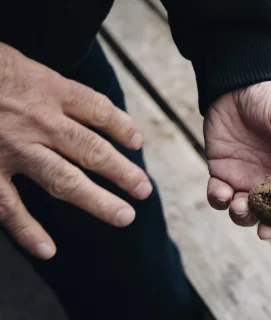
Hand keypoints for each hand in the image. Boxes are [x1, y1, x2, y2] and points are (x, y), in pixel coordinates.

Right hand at [0, 43, 151, 259]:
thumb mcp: (22, 64)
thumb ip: (50, 86)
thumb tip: (79, 104)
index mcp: (50, 89)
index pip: (100, 111)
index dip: (123, 128)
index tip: (136, 142)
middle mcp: (39, 121)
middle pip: (93, 150)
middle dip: (123, 173)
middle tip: (144, 190)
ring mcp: (13, 148)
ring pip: (64, 181)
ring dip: (98, 201)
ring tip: (124, 216)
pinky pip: (9, 207)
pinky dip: (28, 231)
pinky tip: (48, 249)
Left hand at [204, 81, 270, 239]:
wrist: (234, 83)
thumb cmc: (268, 97)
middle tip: (264, 232)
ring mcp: (246, 178)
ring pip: (247, 212)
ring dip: (243, 217)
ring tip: (239, 204)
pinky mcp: (222, 172)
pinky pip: (219, 197)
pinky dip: (219, 201)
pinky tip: (221, 191)